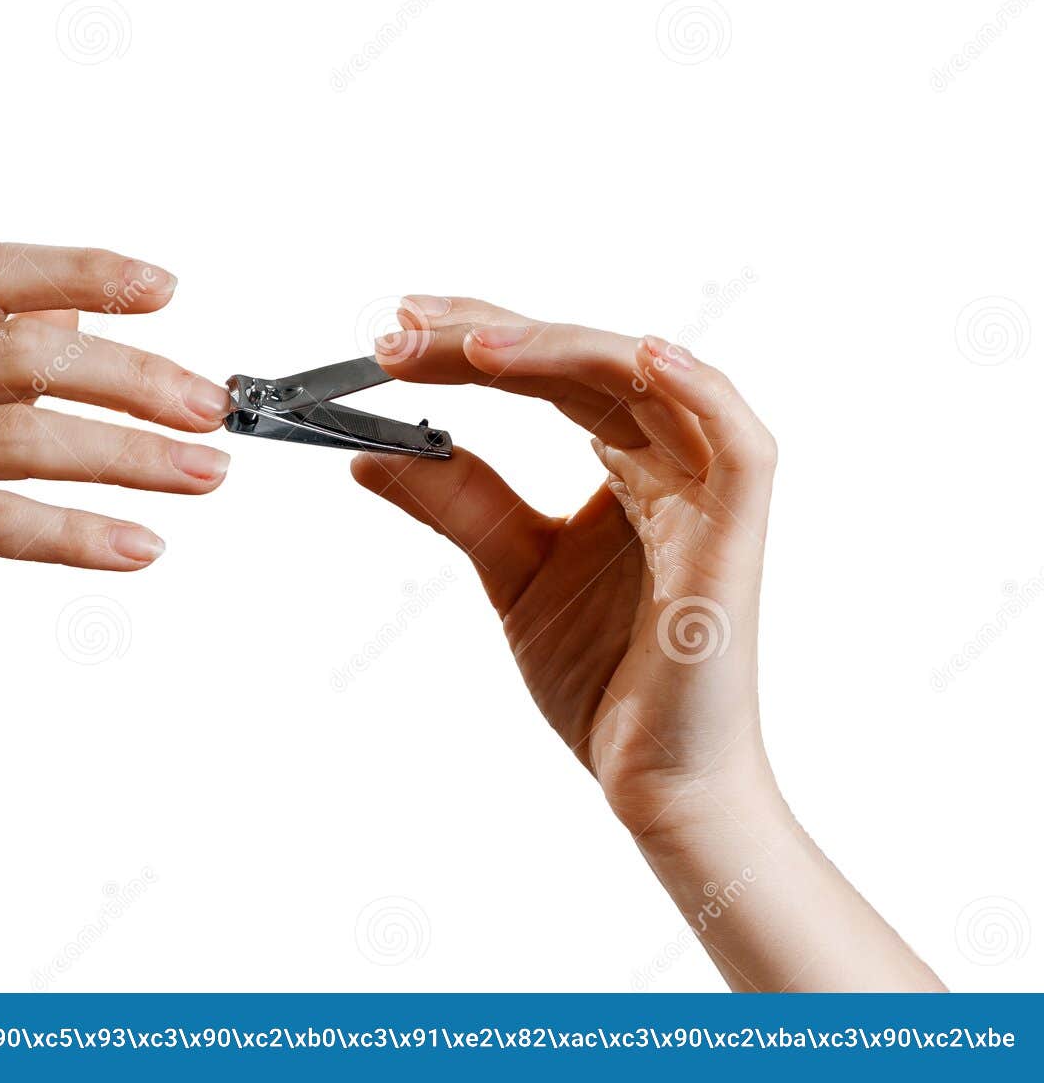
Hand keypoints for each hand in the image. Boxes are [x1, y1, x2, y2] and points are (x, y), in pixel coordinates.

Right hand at [0, 241, 233, 736]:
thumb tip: (68, 319)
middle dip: (136, 374)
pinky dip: (82, 534)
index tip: (165, 288)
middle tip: (212, 408)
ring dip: (131, 453)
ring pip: (23, 430)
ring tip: (205, 474)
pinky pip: (0, 522)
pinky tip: (140, 549)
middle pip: (25, 349)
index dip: (80, 269)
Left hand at [351, 296, 777, 832]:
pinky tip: (642, 355)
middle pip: (584, 363)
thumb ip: (456, 503)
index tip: (396, 332)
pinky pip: (741, 446)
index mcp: (626, 464)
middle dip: (491, 337)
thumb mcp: (508, 570)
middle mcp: (671, 462)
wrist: (655, 778)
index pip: (548, 374)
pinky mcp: (737, 538)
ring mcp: (710, 494)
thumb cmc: (605, 678)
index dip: (475, 342)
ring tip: (468, 346)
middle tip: (404, 331)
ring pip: (645, 382)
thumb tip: (370, 454)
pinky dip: (698, 391)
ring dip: (556, 351)